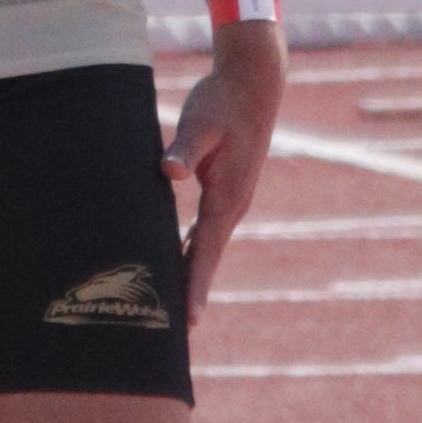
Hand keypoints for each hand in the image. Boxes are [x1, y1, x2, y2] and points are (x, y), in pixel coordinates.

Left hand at [164, 26, 282, 320]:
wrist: (253, 84)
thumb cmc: (222, 102)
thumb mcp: (200, 124)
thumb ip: (183, 149)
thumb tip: (169, 171)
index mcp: (227, 199)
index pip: (204, 252)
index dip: (194, 287)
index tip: (188, 323)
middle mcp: (231, 209)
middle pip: (204, 261)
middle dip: (189, 296)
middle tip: (172, 338)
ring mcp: (228, 203)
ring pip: (202, 251)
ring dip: (187, 279)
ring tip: (169, 315)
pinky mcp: (220, 193)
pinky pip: (200, 235)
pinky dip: (186, 255)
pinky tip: (171, 268)